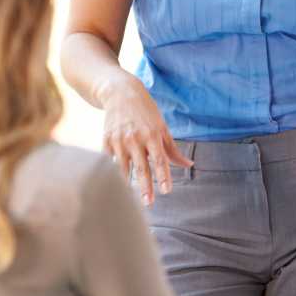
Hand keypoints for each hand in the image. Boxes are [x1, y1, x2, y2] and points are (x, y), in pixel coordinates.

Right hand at [101, 76, 191, 205]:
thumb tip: (189, 164)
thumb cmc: (146, 112)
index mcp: (152, 134)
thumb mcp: (162, 127)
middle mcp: (136, 138)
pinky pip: (109, 161)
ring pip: (123, 167)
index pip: (160, 160)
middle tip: (149, 203)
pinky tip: (115, 185)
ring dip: (127, 184)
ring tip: (131, 199)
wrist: (121, 93)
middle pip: (142, 167)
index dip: (163, 176)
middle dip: (145, 187)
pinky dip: (112, 173)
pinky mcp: (106, 140)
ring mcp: (119, 140)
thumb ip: (173, 149)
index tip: (167, 191)